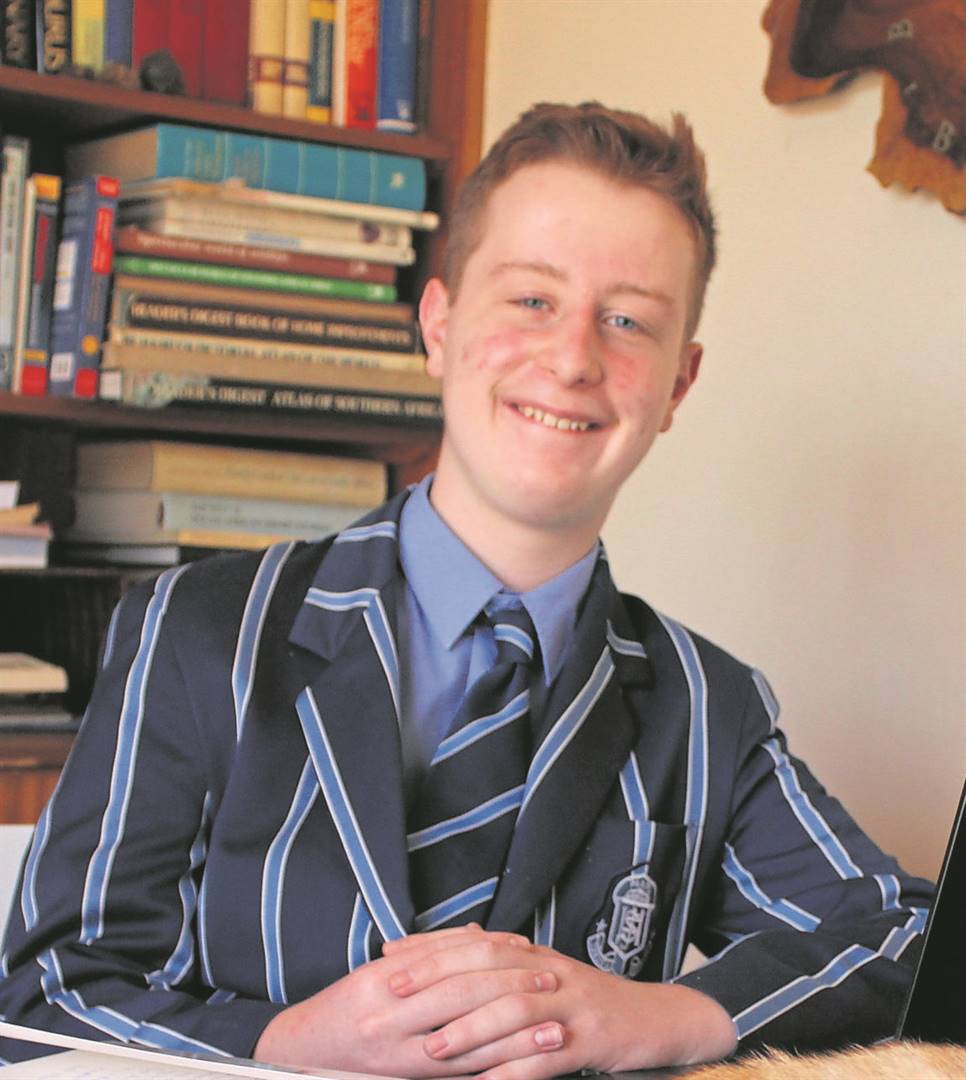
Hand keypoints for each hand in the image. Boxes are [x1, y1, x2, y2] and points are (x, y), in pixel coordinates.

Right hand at [253, 925, 565, 1076]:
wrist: (308, 1055)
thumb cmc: (348, 1005)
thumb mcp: (380, 969)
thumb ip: (430, 952)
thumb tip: (479, 937)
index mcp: (383, 983)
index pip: (449, 963)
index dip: (492, 955)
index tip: (529, 951)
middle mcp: (391, 1020)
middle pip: (465, 999)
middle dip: (513, 989)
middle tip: (552, 982)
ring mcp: (402, 1058)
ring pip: (471, 1045)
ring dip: (519, 1037)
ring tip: (556, 1030)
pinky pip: (463, 1077)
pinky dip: (499, 1068)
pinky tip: (528, 1065)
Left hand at [384, 929, 738, 1078]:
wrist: (650, 1017)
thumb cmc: (582, 999)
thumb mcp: (538, 971)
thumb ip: (494, 960)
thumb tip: (446, 941)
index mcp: (528, 954)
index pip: (471, 943)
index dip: (428, 951)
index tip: (386, 962)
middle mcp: (546, 971)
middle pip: (485, 971)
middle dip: (434, 984)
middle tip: (392, 999)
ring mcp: (568, 1005)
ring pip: (514, 1011)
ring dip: (471, 1029)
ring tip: (433, 1049)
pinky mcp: (589, 1041)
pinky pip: (547, 1056)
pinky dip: (515, 1071)